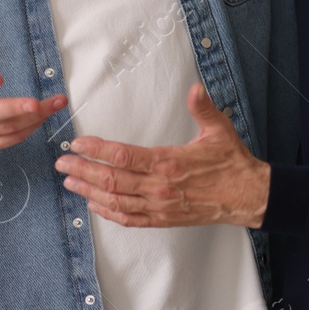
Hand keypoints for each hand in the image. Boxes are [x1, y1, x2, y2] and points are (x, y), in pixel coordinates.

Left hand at [55, 84, 269, 228]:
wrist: (247, 197)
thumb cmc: (231, 163)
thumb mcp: (219, 130)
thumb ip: (203, 108)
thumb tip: (195, 89)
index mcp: (169, 163)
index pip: (123, 156)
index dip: (97, 150)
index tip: (77, 143)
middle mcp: (160, 187)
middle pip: (112, 180)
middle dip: (83, 170)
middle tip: (62, 162)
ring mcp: (160, 206)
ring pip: (116, 201)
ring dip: (89, 192)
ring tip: (70, 181)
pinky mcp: (163, 219)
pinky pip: (130, 219)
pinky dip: (108, 213)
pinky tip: (94, 205)